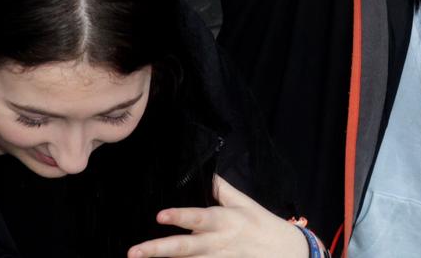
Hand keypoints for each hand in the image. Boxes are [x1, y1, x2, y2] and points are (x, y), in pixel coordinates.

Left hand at [128, 175, 302, 257]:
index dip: (180, 216)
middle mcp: (218, 243)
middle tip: (133, 252)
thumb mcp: (246, 203)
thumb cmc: (263, 224)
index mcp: (225, 220)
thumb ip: (223, 190)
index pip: (199, 217)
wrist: (286, 253)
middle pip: (185, 248)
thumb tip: (206, 171)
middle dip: (158, 250)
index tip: (159, 216)